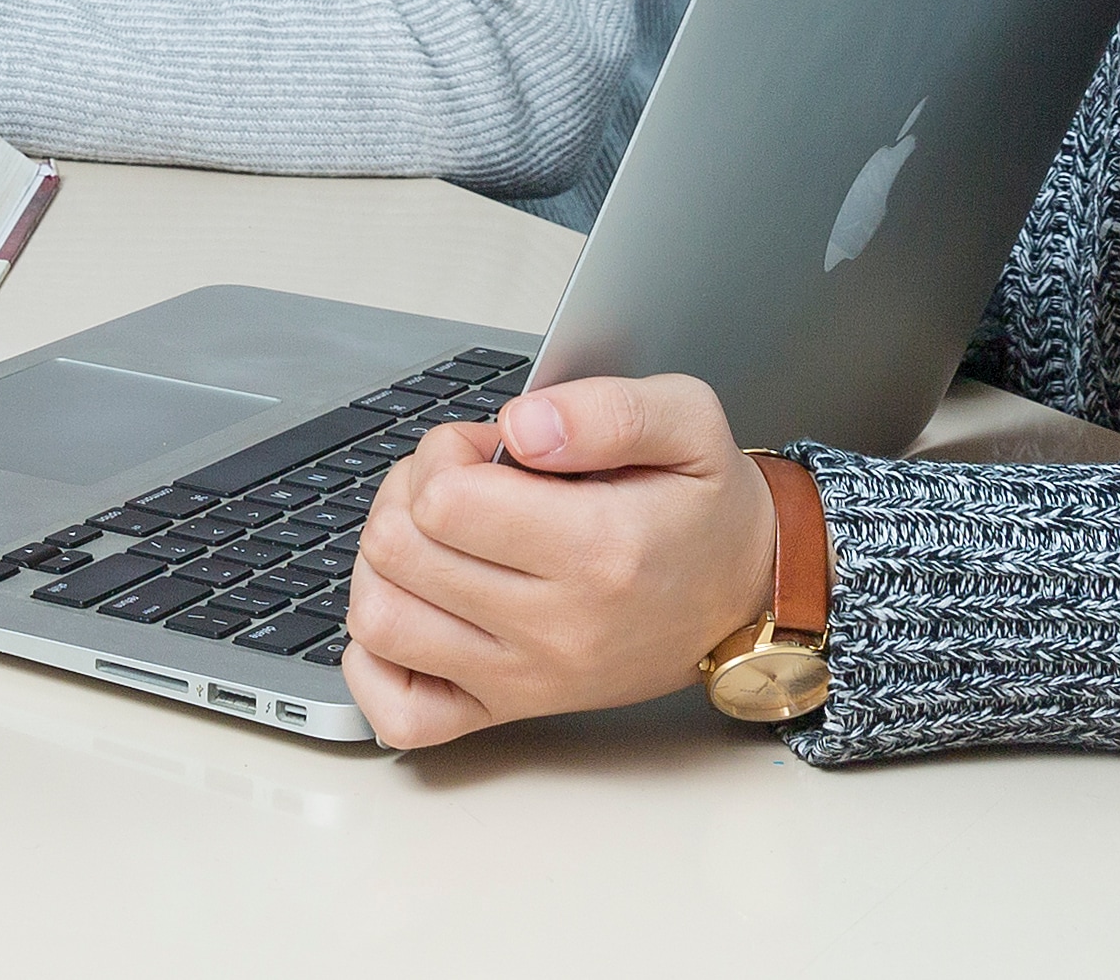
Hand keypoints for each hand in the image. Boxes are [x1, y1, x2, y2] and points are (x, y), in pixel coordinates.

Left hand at [339, 375, 781, 749]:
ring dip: (384, 564)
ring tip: (433, 538)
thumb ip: (606, 409)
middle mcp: (557, 627)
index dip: (446, 454)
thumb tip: (522, 425)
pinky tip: (414, 608)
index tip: (485, 450)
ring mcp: (527, 678)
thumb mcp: (688, 421)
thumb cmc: (705, 509)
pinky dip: (376, 659)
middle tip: (459, 484)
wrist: (742, 595)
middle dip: (408, 494)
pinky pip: (400, 711)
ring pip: (382, 623)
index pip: (444, 500)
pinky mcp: (508, 710)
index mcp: (598, 551)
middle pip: (399, 552)